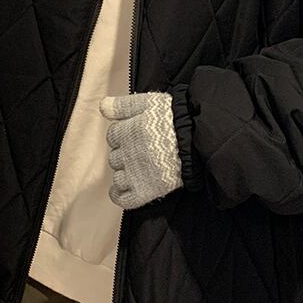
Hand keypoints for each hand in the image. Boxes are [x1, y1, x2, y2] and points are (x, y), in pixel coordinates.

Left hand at [99, 92, 182, 209]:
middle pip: (115, 156)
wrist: (199, 140)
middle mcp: (128, 153)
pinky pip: (123, 198)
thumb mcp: (150, 103)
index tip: (136, 135)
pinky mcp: (146, 191)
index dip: (124, 135)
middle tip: (143, 151)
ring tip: (141, 168)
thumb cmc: (177, 119)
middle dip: (126, 154)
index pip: (113, 136)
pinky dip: (120, 195)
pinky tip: (125, 189)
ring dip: (125, 173)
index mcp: (127, 131)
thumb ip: (123, 105)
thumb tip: (103, 107)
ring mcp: (136, 174)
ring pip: (118, 176)